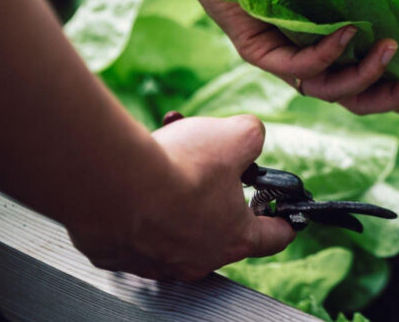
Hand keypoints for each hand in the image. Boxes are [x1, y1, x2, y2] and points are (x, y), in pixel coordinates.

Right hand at [68, 115, 293, 280]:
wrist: (112, 184)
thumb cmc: (180, 168)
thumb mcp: (236, 136)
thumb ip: (252, 136)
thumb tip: (249, 136)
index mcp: (235, 239)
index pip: (273, 237)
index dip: (284, 221)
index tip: (286, 216)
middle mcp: (198, 259)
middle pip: (221, 225)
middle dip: (219, 190)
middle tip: (211, 165)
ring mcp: (156, 261)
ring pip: (177, 223)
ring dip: (178, 190)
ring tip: (170, 154)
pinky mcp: (119, 254)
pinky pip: (138, 226)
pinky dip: (142, 201)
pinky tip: (139, 174)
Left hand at [196, 0, 398, 117]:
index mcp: (333, 49)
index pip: (374, 85)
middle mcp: (310, 61)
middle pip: (356, 99)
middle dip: (395, 96)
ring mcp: (283, 59)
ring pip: (328, 90)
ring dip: (364, 75)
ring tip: (389, 49)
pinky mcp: (256, 50)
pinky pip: (296, 65)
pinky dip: (327, 52)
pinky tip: (348, 32)